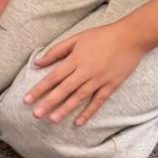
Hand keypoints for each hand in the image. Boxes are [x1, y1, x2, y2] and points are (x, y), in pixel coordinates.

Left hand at [25, 19, 145, 125]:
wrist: (131, 37)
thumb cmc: (102, 35)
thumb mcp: (77, 38)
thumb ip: (56, 51)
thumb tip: (37, 62)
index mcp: (75, 59)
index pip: (53, 77)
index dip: (39, 89)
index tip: (26, 99)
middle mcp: (85, 71)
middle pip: (64, 89)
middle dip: (49, 102)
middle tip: (35, 114)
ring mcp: (99, 80)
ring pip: (79, 97)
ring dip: (65, 109)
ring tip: (52, 120)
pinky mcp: (111, 85)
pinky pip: (98, 101)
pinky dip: (88, 112)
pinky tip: (78, 122)